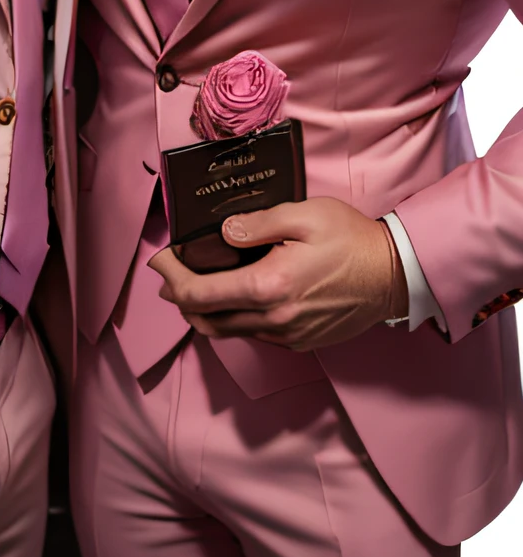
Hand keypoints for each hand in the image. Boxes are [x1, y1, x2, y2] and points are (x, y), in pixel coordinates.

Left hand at [148, 196, 409, 351]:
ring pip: (229, 331)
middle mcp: (273, 319)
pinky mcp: (300, 341)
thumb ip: (257, 223)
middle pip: (207, 320)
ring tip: (193, 286)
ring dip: (204, 311)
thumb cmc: (351, 240)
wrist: (395, 275)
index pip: (201, 294)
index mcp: (269, 286)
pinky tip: (234, 296)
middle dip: (179, 298)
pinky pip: (254, 334)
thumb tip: (223, 233)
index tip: (160, 260)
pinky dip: (233, 318)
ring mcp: (288, 335)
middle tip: (168, 275)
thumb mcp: (304, 215)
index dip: (172, 279)